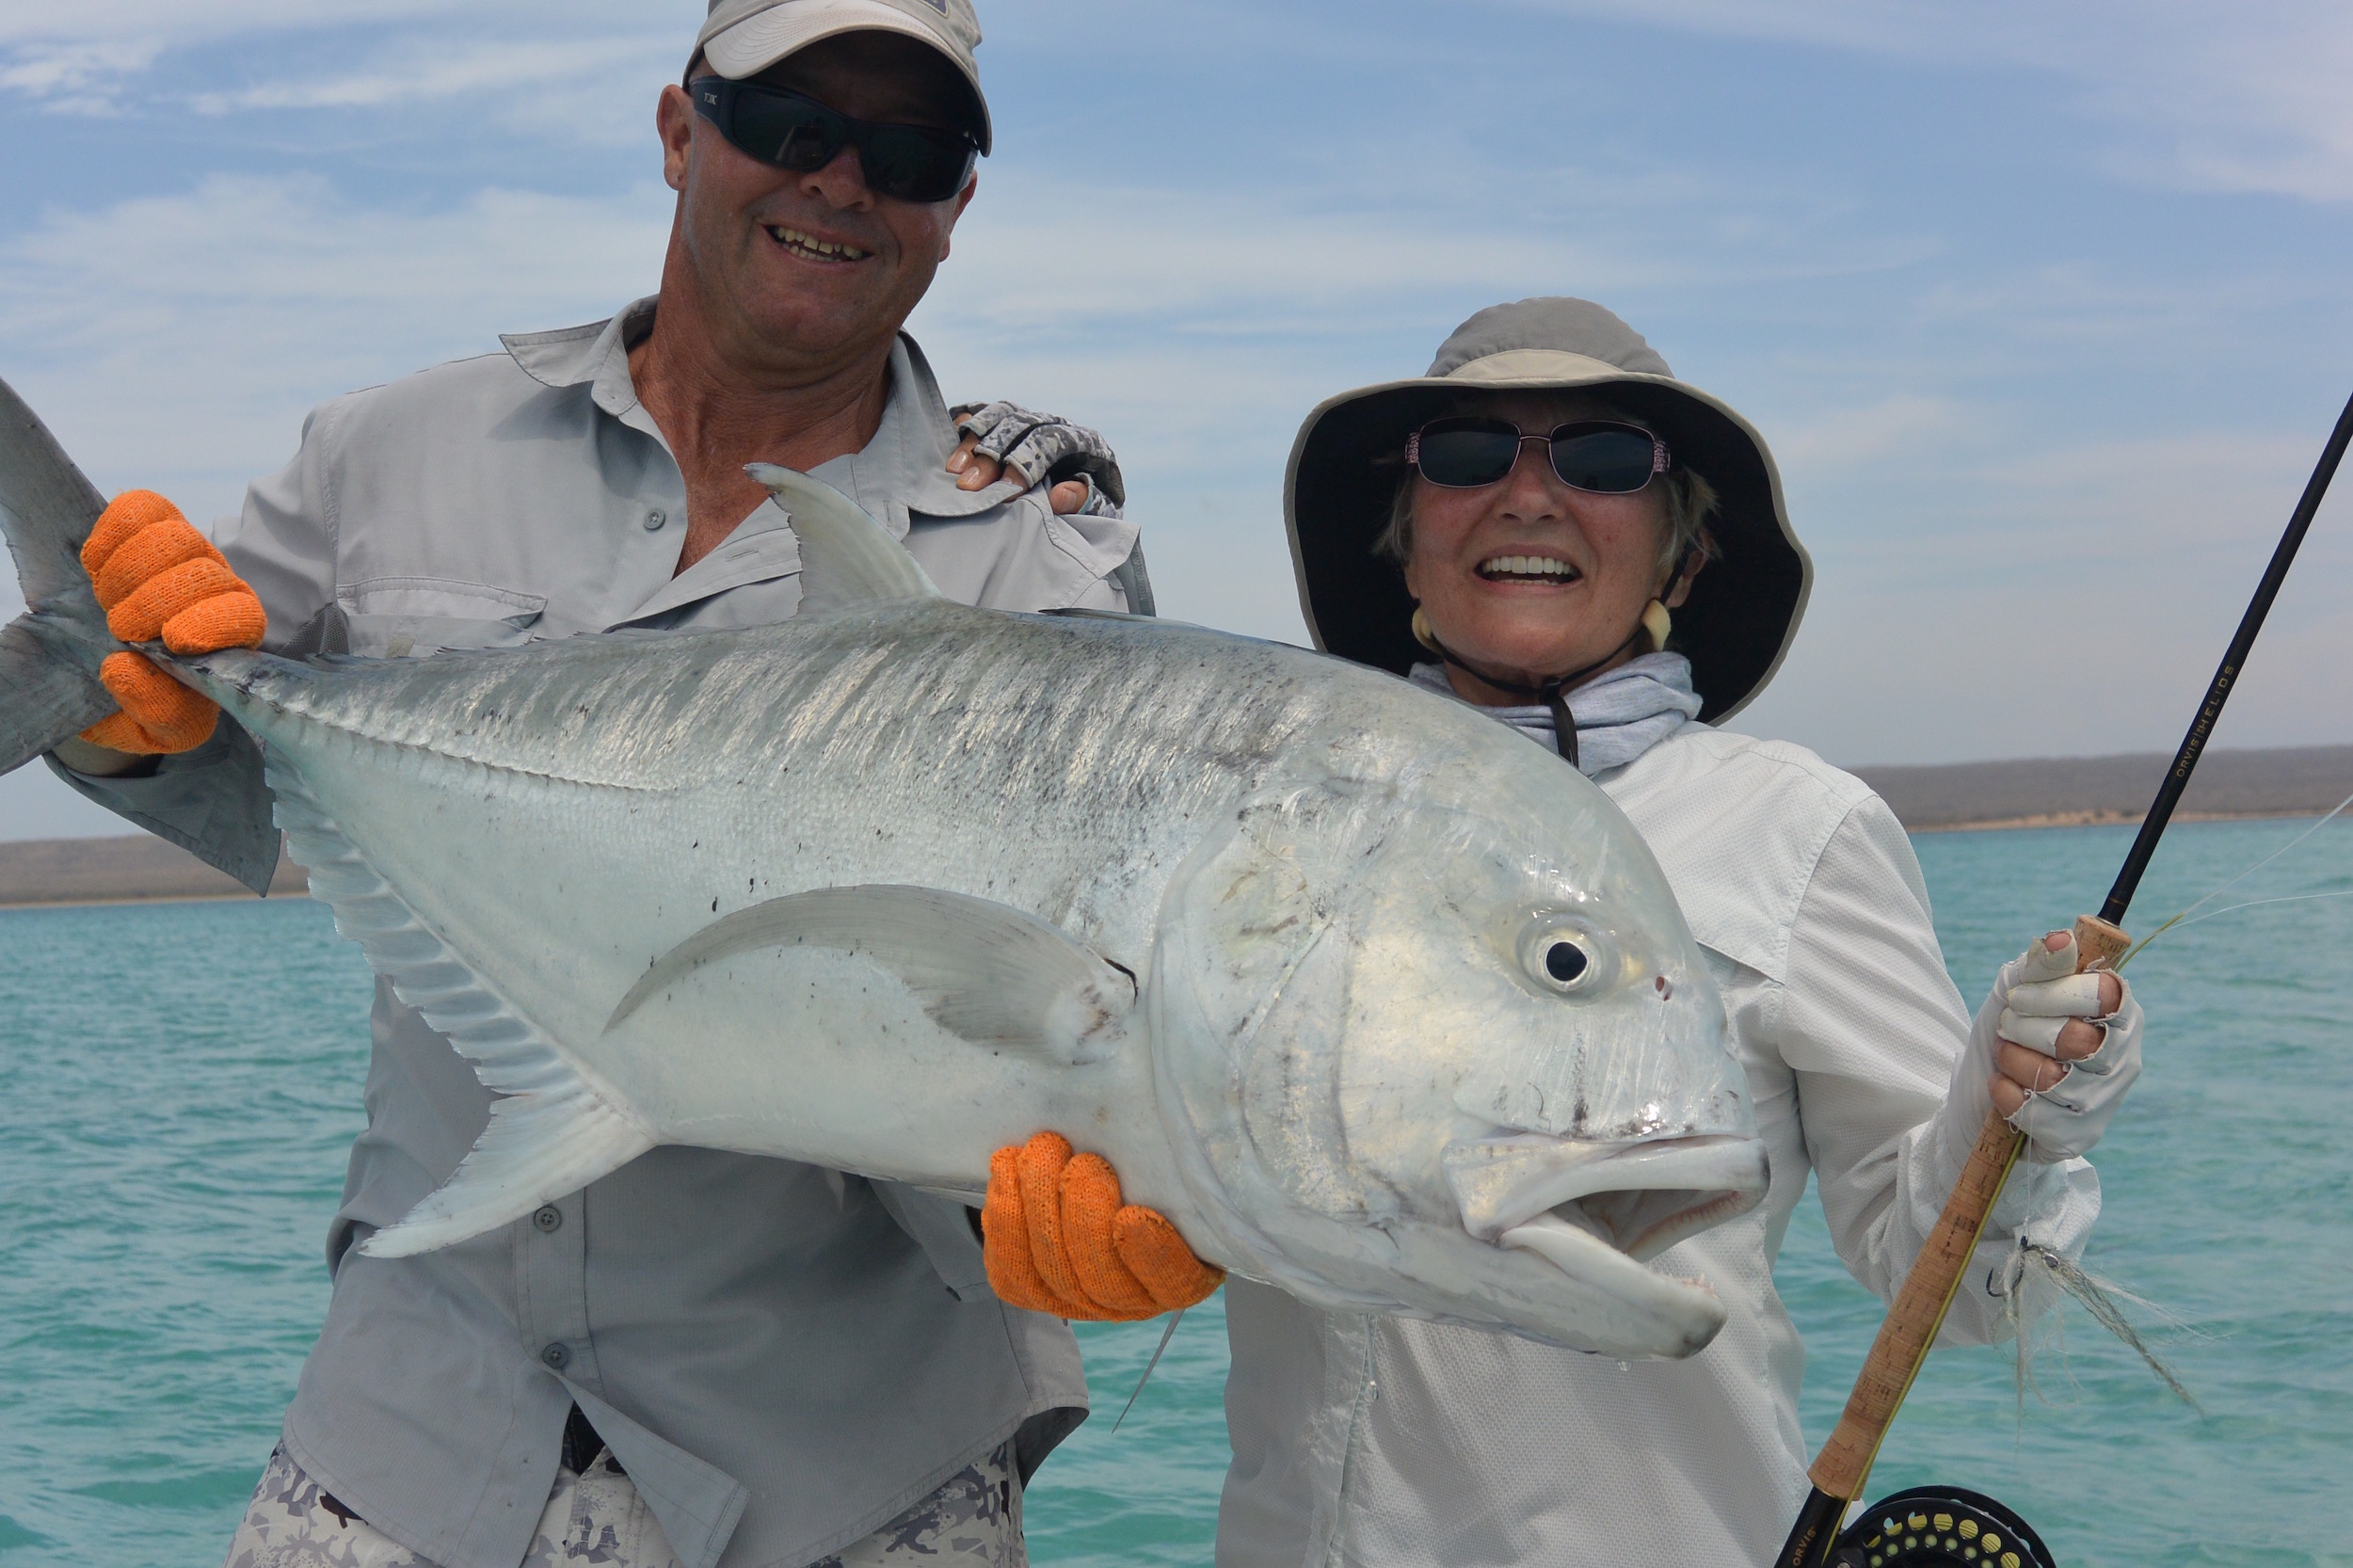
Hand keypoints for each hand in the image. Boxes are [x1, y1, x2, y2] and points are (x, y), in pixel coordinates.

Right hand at [73, 491, 265, 754]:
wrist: (116, 677)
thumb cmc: (155, 704)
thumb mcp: (164, 729)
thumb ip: (161, 710)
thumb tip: (126, 668)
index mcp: (234, 639)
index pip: (243, 616)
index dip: (212, 623)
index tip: (173, 640)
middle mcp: (219, 590)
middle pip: (201, 573)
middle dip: (153, 602)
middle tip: (122, 629)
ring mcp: (186, 554)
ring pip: (174, 536)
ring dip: (130, 570)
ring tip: (107, 601)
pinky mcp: (148, 528)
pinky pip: (139, 509)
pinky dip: (113, 532)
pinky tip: (96, 564)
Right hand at [946, 401, 1125, 515]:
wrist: (1079, 500)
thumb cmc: (1086, 509)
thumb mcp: (1095, 511)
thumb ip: (1082, 502)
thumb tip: (1060, 496)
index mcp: (1083, 440)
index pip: (1049, 443)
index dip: (1026, 466)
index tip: (1007, 494)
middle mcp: (1052, 422)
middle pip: (1017, 428)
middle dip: (991, 457)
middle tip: (969, 487)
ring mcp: (1026, 418)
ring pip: (997, 415)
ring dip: (972, 442)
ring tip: (953, 471)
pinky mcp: (1003, 421)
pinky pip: (980, 412)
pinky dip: (962, 425)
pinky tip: (947, 446)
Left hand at [982, 1131, 1222, 1319]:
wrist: (1085, 1167)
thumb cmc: (1146, 1157)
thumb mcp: (1171, 1151)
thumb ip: (1173, 1147)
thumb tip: (1186, 1103)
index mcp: (1185, 1271)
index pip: (1174, 1282)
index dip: (1153, 1257)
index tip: (1132, 1215)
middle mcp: (1132, 1298)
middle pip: (1102, 1278)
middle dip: (1084, 1215)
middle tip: (1082, 1162)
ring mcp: (1079, 1299)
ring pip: (1053, 1272)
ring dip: (1040, 1207)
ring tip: (1041, 1151)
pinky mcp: (1032, 1289)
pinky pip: (1011, 1273)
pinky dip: (1005, 1220)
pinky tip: (1007, 1172)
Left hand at [1986, 928, 2141, 1160]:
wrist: (1985, 1089)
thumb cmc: (2015, 1029)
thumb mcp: (2021, 989)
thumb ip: (2044, 963)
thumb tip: (2061, 938)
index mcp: (2120, 1014)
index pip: (2104, 995)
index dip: (2053, 993)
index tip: (2020, 996)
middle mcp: (2123, 1058)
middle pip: (2076, 1039)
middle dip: (2024, 1029)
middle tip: (2008, 1027)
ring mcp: (2105, 1101)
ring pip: (2053, 1078)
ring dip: (2012, 1060)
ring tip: (2005, 1054)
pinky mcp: (2079, 1135)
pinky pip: (2035, 1113)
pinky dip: (2004, 1095)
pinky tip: (2003, 1087)